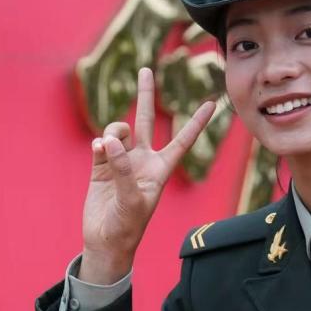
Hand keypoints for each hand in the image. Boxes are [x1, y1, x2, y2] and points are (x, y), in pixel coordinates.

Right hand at [80, 67, 215, 283]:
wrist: (104, 240)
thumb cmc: (127, 226)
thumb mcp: (132, 200)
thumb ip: (122, 168)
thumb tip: (110, 141)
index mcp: (160, 168)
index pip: (183, 140)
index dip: (197, 122)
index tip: (213, 103)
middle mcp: (143, 160)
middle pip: (147, 120)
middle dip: (146, 95)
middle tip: (145, 69)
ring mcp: (121, 160)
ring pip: (119, 130)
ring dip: (113, 132)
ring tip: (106, 147)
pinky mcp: (100, 165)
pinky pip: (101, 143)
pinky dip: (99, 144)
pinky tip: (97, 152)